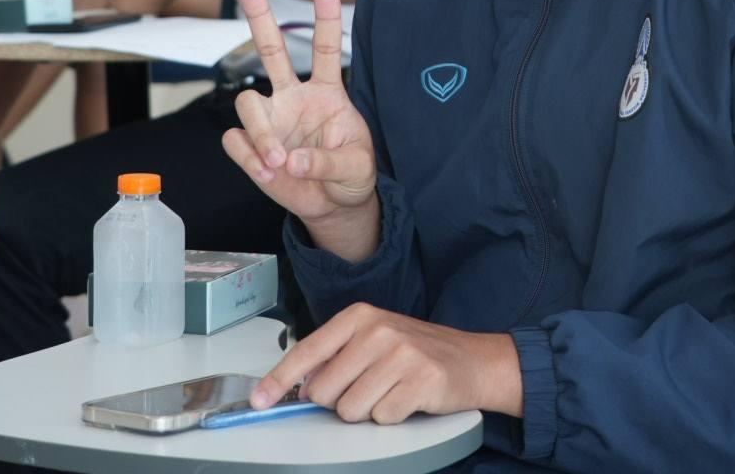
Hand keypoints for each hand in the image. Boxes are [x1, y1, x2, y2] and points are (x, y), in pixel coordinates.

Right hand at [221, 0, 380, 259]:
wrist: (333, 206)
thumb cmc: (351, 176)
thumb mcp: (357, 169)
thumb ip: (327, 161)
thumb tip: (292, 159)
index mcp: (328, 92)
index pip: (326, 48)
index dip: (326, 17)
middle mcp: (294, 97)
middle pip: (271, 49)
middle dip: (258, 14)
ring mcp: (271, 119)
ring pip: (246, 101)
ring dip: (260, 132)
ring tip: (278, 161)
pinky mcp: (251, 146)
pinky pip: (235, 140)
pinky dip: (249, 157)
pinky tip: (269, 172)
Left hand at [250, 303, 520, 422]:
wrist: (474, 360)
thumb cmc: (417, 351)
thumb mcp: (374, 340)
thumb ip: (336, 357)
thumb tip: (299, 387)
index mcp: (360, 316)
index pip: (307, 352)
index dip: (278, 381)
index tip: (260, 399)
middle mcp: (378, 330)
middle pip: (324, 391)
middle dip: (339, 400)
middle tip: (367, 387)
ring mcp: (401, 354)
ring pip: (350, 410)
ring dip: (368, 410)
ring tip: (390, 391)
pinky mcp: (421, 381)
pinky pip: (382, 418)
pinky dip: (392, 416)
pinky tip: (408, 398)